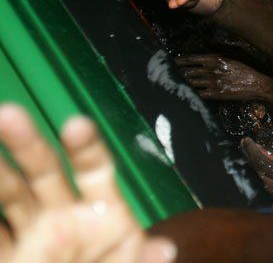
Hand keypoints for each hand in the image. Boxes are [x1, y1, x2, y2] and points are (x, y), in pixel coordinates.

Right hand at [0, 104, 175, 262]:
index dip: (86, 147)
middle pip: (43, 171)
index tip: (76, 125)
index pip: (95, 170)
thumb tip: (166, 250)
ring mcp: (30, 234)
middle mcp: (63, 216)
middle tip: (8, 114)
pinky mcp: (5, 254)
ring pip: (8, 193)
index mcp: (102, 214)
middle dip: (27, 142)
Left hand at [177, 55, 272, 118]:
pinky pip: (198, 94)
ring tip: (169, 84)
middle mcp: (210, 70)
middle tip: (164, 74)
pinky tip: (182, 94)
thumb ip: (218, 51)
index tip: (170, 62)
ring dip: (179, 83)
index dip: (178, 61)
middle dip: (175, 72)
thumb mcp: (234, 55)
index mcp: (214, 58)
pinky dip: (189, 94)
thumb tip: (205, 46)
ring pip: (190, 83)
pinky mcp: (215, 94)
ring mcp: (212, 83)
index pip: (190, 59)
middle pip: (187, 71)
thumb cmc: (247, 68)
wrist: (258, 83)